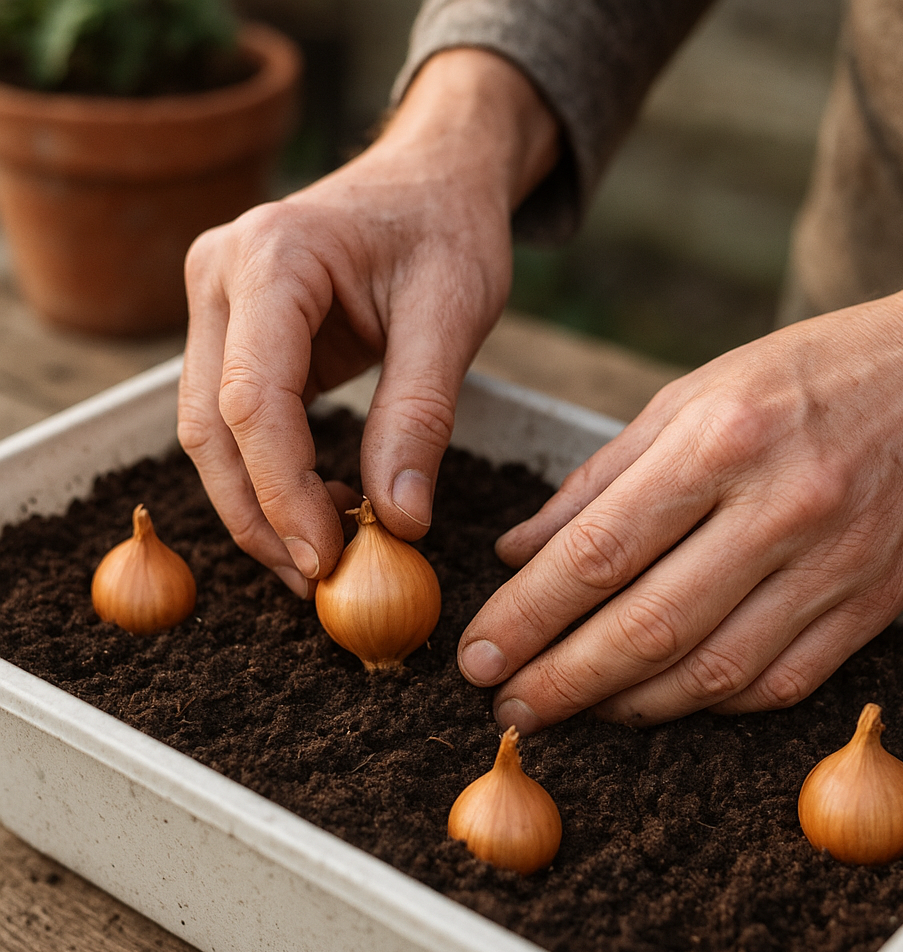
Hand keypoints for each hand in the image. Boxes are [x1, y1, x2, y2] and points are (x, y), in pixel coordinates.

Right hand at [177, 49, 557, 595]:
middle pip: (212, 428)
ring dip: (259, 506)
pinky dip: (271, 475)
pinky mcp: (235, 333)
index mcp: (271, 258)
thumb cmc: (447, 229)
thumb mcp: (452, 316)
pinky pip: (236, 420)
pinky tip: (319, 508)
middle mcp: (221, 276)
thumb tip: (399, 522)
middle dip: (262, 517)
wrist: (432, 178)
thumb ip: (419, 417)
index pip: (253, 401)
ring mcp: (218, 304)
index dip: (284, 494)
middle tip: (319, 582)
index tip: (328, 560)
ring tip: (324, 556)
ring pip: (211, 433)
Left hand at [458, 248, 902, 731]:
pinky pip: (777, 684)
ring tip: (567, 712)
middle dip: (561, 679)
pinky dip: (705, 704)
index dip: (528, 614)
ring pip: (711, 670)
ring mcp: (833, 566)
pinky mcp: (871, 607)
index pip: (600, 550)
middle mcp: (779, 509)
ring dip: (625, 706)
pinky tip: (654, 703)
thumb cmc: (806, 376)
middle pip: (648, 624)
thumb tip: (522, 551)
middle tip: (505, 703)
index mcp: (721, 440)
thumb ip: (599, 479)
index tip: (478, 652)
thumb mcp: (690, 394)